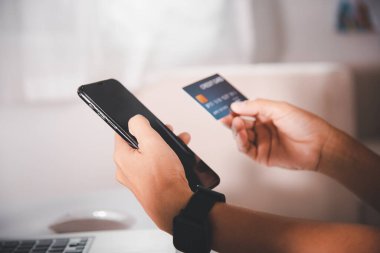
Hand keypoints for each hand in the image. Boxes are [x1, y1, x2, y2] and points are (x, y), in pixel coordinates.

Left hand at [113, 115, 191, 232]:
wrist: (175, 206)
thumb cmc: (163, 180)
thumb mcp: (152, 142)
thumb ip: (140, 125)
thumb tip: (135, 120)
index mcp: (121, 157)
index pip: (123, 132)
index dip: (138, 125)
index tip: (149, 124)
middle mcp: (126, 169)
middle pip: (139, 143)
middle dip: (157, 136)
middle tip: (169, 134)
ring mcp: (137, 178)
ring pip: (150, 154)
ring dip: (165, 146)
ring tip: (179, 144)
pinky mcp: (149, 185)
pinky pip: (156, 166)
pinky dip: (167, 159)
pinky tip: (179, 158)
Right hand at [221, 99, 333, 170]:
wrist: (318, 145)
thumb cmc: (305, 124)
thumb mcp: (279, 108)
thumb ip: (256, 106)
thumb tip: (236, 105)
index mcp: (266, 115)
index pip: (245, 111)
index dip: (235, 109)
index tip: (225, 106)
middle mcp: (262, 128)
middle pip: (240, 124)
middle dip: (232, 120)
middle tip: (226, 117)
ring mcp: (261, 142)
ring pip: (241, 137)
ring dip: (236, 130)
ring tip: (237, 124)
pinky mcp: (262, 156)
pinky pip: (246, 149)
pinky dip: (241, 142)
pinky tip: (241, 135)